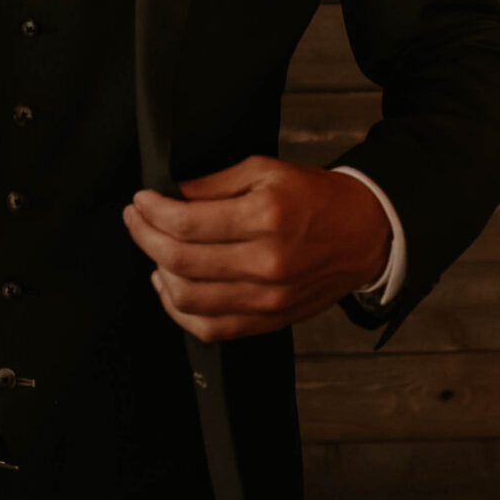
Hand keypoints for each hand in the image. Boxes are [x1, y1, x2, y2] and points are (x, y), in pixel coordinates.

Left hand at [122, 155, 391, 341]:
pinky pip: (211, 328)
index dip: (152, 211)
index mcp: (265, 218)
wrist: (364, 234)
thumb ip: (214, 183)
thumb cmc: (315, 197)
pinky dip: (180, 311)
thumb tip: (169, 195)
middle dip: (145, 237)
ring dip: (158, 273)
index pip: (186, 223)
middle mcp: (266, 263)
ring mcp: (268, 299)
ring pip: (189, 299)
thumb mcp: (266, 170)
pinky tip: (170, 286)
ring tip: (153, 249)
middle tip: (136, 219)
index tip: (140, 200)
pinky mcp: (270, 321)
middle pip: (180, 261)